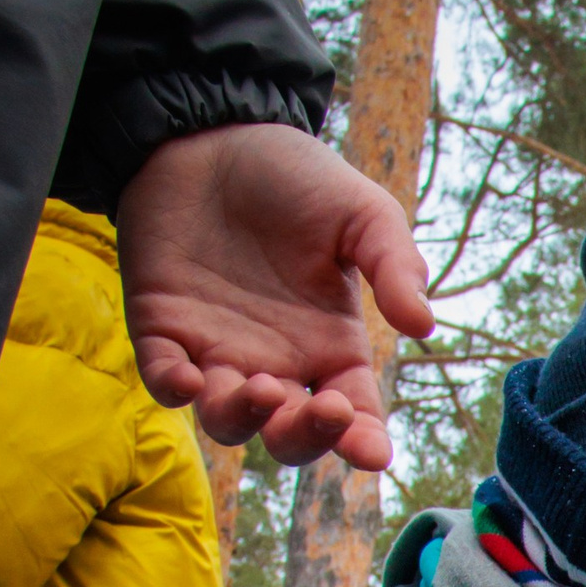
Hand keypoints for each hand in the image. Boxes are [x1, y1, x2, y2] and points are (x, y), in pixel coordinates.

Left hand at [118, 125, 432, 468]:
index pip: (352, 414)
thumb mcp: (361, 212)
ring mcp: (217, 351)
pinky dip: (174, 388)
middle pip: (290, 436)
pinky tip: (189, 376)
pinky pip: (164, 379)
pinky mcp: (162, 329)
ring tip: (260, 387)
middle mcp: (276, 362)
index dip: (363, 441)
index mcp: (330, 346)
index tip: (373, 453)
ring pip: (227, 421)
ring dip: (244, 419)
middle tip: (316, 407)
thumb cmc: (293, 175)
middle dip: (305, 437)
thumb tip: (423, 326)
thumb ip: (394, 265)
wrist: (210, 133)